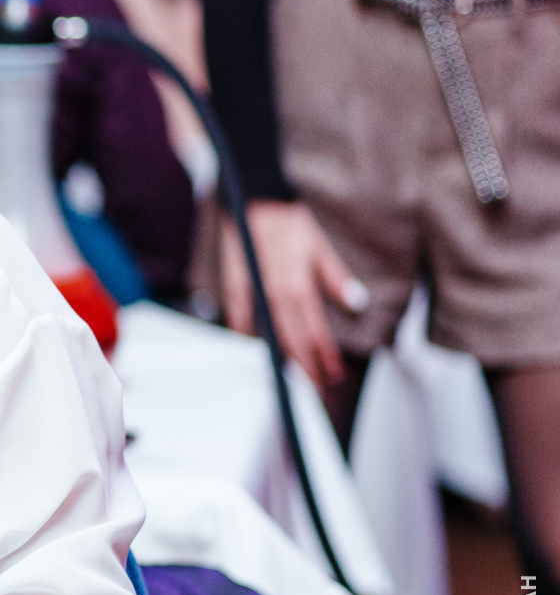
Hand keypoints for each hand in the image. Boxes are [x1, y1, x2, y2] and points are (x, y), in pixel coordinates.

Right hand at [219, 199, 367, 388]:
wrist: (254, 202)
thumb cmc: (289, 224)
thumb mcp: (320, 248)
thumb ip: (337, 279)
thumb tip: (358, 303)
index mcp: (299, 286)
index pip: (314, 332)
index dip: (324, 357)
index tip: (333, 376)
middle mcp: (275, 295)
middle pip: (293, 341)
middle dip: (306, 370)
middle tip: (317, 392)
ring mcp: (253, 293)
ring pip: (269, 335)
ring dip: (282, 358)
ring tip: (291, 379)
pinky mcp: (235, 287)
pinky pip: (240, 318)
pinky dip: (247, 335)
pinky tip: (253, 348)